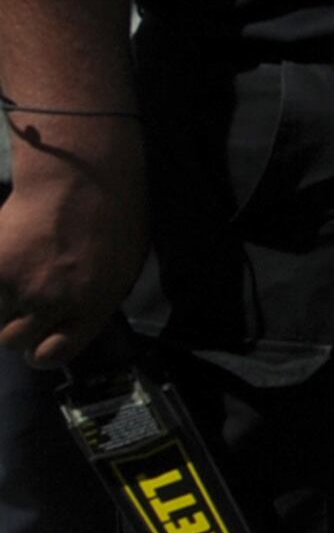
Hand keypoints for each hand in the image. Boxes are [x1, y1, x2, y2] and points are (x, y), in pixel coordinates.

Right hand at [0, 125, 145, 364]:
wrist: (80, 178)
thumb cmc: (113, 218)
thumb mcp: (121, 271)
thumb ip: (93, 304)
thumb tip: (71, 324)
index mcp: (90, 309)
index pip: (53, 354)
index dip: (42, 350)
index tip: (38, 343)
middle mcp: (52, 304)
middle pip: (14, 340)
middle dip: (17, 327)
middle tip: (21, 306)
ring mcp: (18, 285)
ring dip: (1, 302)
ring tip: (17, 276)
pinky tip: (6, 265)